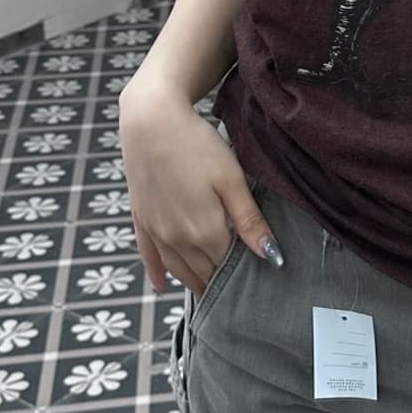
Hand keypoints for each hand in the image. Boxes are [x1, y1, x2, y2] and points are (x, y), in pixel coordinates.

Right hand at [119, 94, 277, 295]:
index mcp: (204, 231)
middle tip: (238, 286)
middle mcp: (176, 239)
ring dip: (194, 281)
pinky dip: (157, 273)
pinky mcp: (140, 218)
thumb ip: (249, 220)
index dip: (244, 269)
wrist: (150, 121)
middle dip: (220, 278)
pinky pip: (147, 256)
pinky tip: (163, 286)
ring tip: (210, 291)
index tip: (258, 275)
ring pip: (178, 269)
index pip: (228, 265)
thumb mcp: (231, 179)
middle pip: (203, 271)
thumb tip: (271, 256)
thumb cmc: (196, 145)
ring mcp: (155, 231)